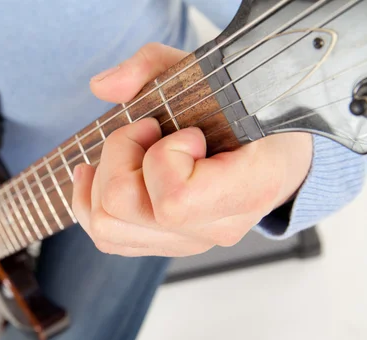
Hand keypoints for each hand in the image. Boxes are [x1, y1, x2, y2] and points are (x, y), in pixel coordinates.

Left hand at [72, 43, 312, 256]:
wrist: (275, 157)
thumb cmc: (245, 114)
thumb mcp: (210, 73)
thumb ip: (153, 67)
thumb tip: (102, 86)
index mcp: (247, 188)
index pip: (175, 199)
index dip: (162, 156)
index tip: (185, 131)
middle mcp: (216, 228)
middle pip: (123, 206)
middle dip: (119, 155)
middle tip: (147, 131)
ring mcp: (189, 243)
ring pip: (105, 226)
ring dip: (102, 178)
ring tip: (127, 151)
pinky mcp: (166, 245)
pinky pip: (106, 237)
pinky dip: (91, 201)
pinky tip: (100, 174)